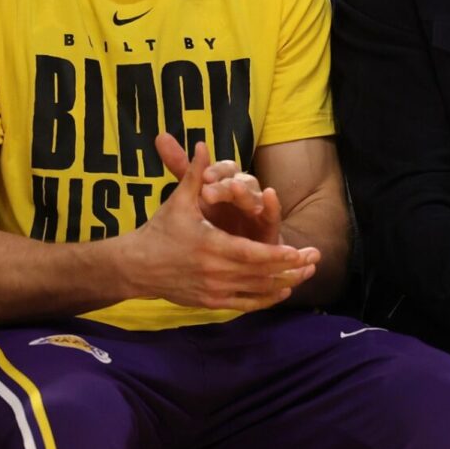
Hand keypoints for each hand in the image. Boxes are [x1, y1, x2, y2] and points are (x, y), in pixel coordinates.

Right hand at [123, 135, 318, 310]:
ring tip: (306, 275)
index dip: (275, 255)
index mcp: (209, 246)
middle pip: (259, 273)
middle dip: (289, 268)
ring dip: (283, 284)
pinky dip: (265, 300)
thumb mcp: (178, 201)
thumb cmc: (160, 230)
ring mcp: (212, 291)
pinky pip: (243, 304)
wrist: (136, 266)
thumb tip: (203, 144)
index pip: (250, 254)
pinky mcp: (209, 303)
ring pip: (255, 291)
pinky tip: (282, 291)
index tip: (298, 252)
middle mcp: (213, 272)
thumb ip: (194, 173)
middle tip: (314, 261)